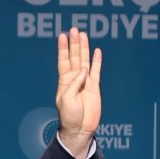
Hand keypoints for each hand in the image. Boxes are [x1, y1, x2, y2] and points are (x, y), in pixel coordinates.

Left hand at [54, 27, 102, 156]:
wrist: (80, 129)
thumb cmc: (69, 116)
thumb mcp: (66, 99)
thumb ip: (74, 83)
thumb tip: (83, 70)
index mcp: (64, 82)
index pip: (63, 61)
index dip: (63, 48)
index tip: (62, 35)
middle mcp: (74, 79)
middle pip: (74, 57)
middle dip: (74, 43)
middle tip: (74, 29)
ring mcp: (85, 82)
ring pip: (85, 61)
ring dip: (84, 48)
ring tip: (83, 35)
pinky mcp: (95, 87)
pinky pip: (96, 71)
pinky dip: (96, 61)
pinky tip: (96, 51)